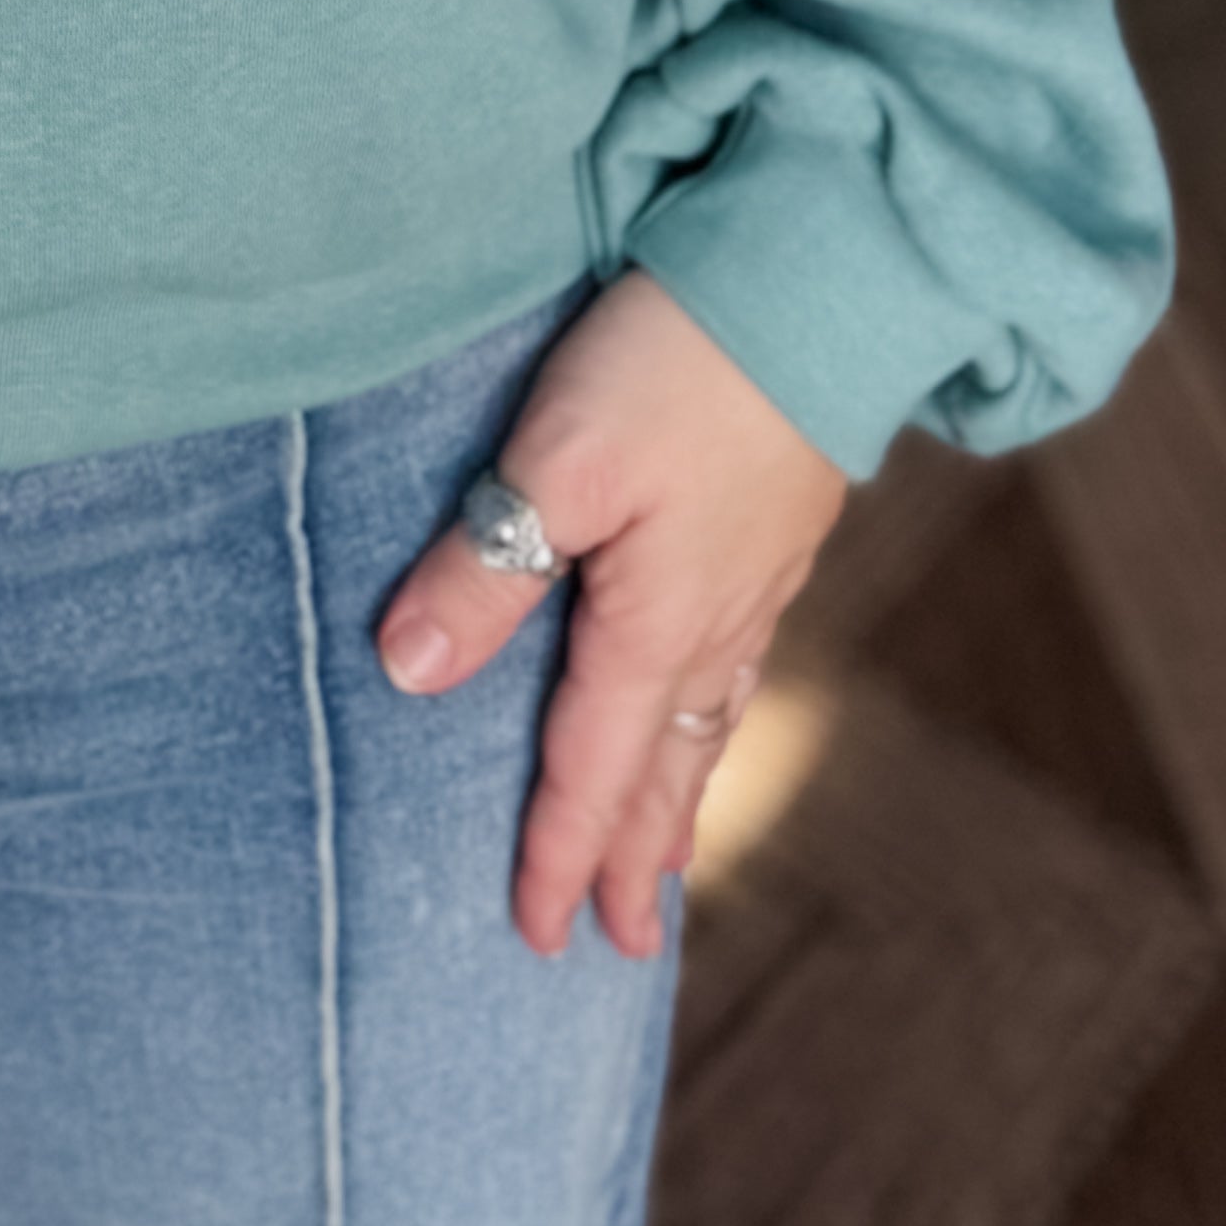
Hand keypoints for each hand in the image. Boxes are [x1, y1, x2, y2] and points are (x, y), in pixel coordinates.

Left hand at [377, 270, 845, 964]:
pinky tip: (716, 692)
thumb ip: (483, 568)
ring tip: (668, 849)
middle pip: (665, 764)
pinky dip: (717, 711)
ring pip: (711, 714)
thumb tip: (405, 675)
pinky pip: (741, 658)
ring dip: (682, 791)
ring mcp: (757, 573)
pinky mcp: (778, 523)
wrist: (820, 282)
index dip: (558, 852)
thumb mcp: (560, 461)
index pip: (590, 767)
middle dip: (636, 854)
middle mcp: (715, 620)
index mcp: (653, 623)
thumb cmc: (679, 365)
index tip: (535, 938)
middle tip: (623, 943)